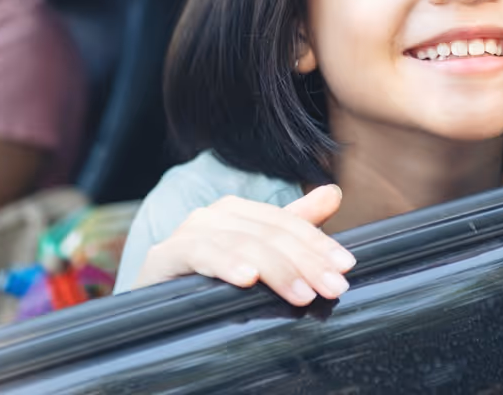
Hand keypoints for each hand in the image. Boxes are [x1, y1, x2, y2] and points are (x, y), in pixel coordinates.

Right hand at [133, 184, 355, 305]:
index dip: (318, 243)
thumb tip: (334, 191)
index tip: (346, 267)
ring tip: (303, 294)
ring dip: (276, 269)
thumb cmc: (210, 284)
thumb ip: (295, 224)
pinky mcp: (164, 256)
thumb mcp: (258, 255)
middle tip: (334, 288)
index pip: (286, 222)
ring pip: (241, 244)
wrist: (157, 312)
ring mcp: (187, 234)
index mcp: (238, 213)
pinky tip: (246, 279)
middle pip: (268, 233)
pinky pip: (198, 253)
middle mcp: (213, 216)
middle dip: (306, 261)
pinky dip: (224, 264)